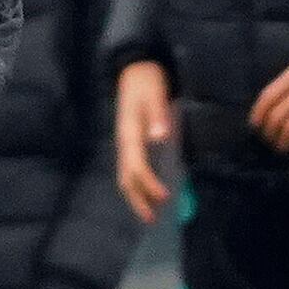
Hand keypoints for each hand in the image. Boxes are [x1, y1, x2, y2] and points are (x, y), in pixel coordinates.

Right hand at [112, 59, 177, 218]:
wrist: (134, 69)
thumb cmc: (147, 82)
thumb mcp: (155, 95)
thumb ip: (157, 116)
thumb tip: (159, 137)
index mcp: (130, 134)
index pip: (137, 166)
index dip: (150, 184)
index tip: (165, 197)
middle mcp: (124, 142)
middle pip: (126, 178)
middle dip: (138, 200)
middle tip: (152, 220)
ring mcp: (125, 143)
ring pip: (125, 176)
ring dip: (136, 196)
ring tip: (149, 214)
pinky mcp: (130, 142)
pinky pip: (130, 169)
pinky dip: (137, 185)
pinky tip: (148, 193)